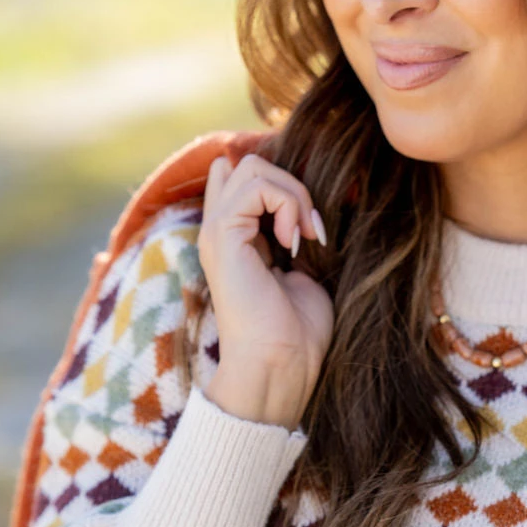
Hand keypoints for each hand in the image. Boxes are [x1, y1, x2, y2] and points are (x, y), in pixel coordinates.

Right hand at [198, 152, 334, 429]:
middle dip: (291, 185)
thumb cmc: (298, 331)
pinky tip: (294, 243)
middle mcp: (221, 231)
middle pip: (248, 162)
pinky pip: (256, 186)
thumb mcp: (304, 270)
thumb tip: (307, 204)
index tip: (305, 222)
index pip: (237, 175)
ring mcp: (217, 232)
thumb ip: (295, 232)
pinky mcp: (222, 236)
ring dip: (292, 194)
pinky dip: (287, 205)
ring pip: (253, 166)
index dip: (277, 183)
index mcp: (236, 238)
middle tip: (310, 231)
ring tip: (304, 237)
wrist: (282, 363)